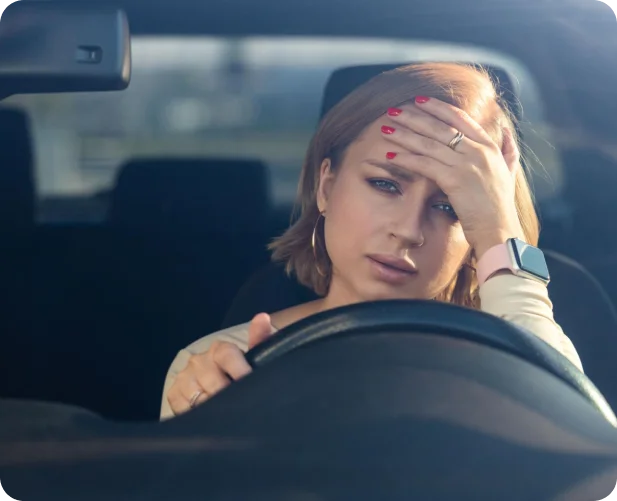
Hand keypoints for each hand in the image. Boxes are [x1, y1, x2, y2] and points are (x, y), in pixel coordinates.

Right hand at [167, 313, 274, 415]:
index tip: (247, 381)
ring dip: (213, 408)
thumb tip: (262, 318)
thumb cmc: (242, 370)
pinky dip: (197, 415)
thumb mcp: (255, 357)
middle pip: (213, 381)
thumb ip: (260, 339)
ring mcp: (184, 376)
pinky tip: (209, 414)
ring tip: (226, 412)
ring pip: (199, 397)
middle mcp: (199, 360)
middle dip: (227, 395)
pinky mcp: (174, 393)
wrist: (222, 384)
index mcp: (219, 349)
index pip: (227, 354)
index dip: (239, 370)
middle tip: (239, 405)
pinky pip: (184, 408)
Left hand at [382, 97, 523, 259]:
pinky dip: (406, 159)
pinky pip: (425, 164)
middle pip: (440, 127)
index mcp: (489, 146)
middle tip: (393, 110)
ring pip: (429, 143)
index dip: (437, 107)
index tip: (418, 100)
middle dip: (414, 117)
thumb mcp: (508, 172)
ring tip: (386, 128)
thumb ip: (508, 149)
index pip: (459, 118)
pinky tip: (391, 155)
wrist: (499, 230)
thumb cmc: (499, 206)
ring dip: (405, 134)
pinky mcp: (456, 180)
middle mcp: (478, 151)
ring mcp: (467, 164)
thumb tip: (506, 130)